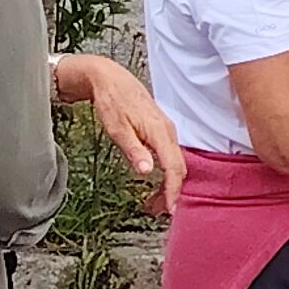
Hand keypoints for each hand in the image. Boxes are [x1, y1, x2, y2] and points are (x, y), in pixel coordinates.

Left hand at [54, 51, 184, 215]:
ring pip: (175, 162)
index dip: (173, 190)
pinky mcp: (161, 130)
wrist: (110, 79)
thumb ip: (133, 150)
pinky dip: (165, 171)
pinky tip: (153, 178)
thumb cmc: (112, 101)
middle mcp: (168, 131)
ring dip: (168, 183)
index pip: (174, 167)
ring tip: (153, 200)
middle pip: (178, 168)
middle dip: (171, 191)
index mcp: (159, 132)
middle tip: (157, 210)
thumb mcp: (117, 128)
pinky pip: (170, 154)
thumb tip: (146, 171)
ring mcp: (166, 130)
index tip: (170, 208)